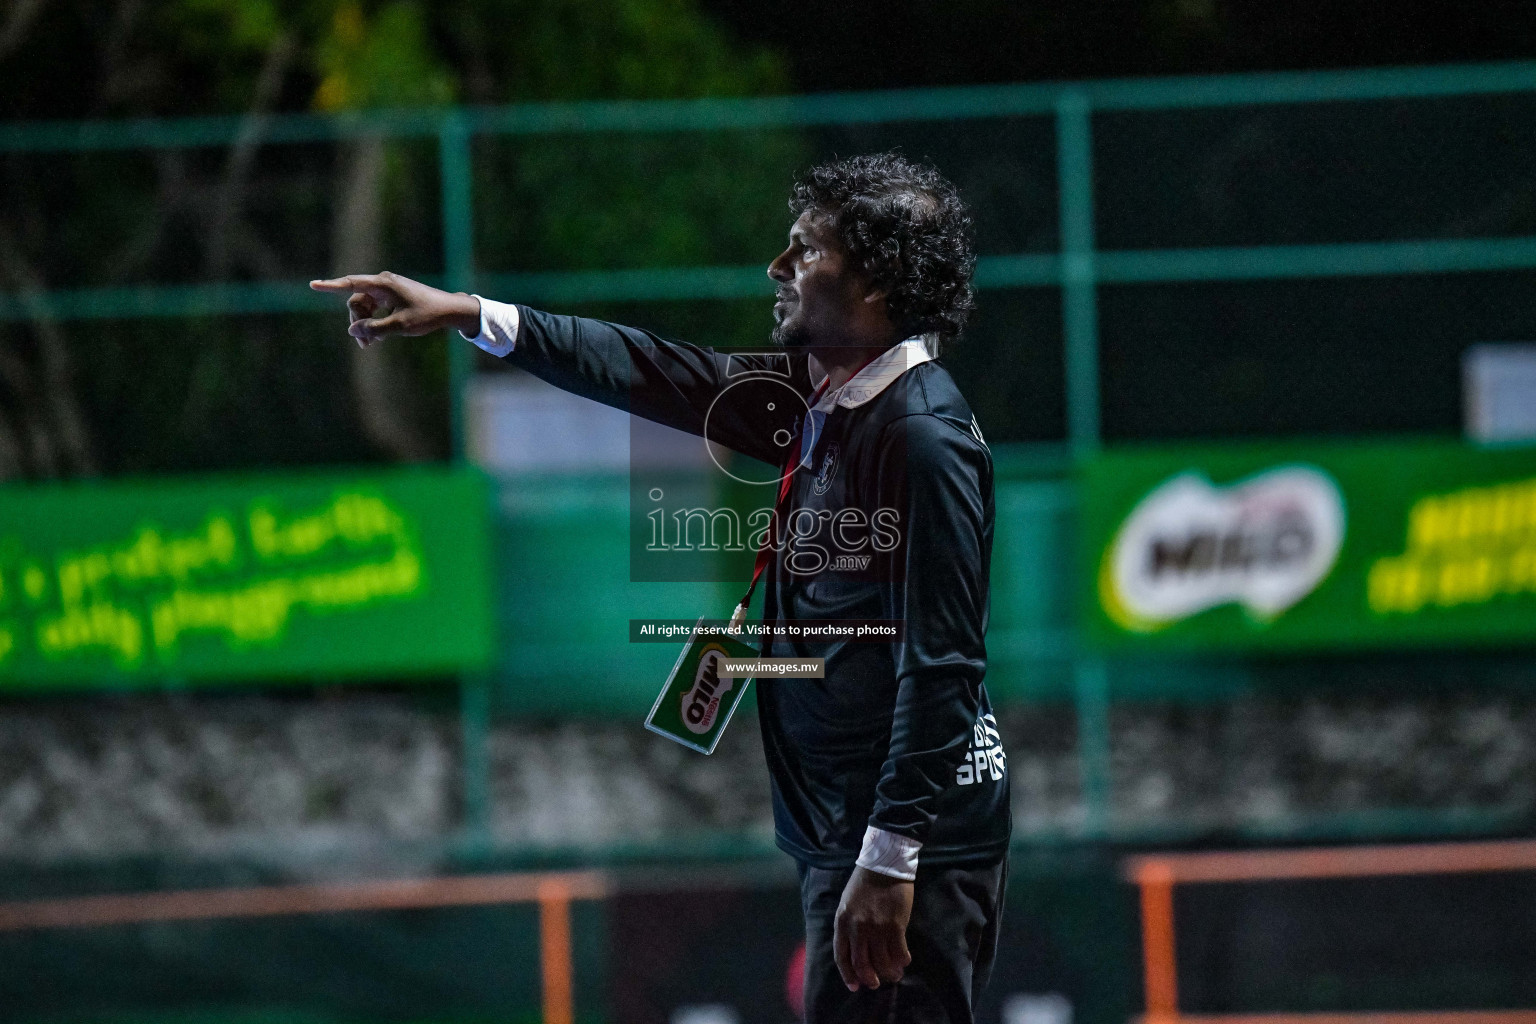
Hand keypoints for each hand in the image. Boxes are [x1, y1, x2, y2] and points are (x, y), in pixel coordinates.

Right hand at [309, 272, 480, 347]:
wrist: (450, 310)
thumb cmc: (427, 315)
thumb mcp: (400, 326)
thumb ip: (374, 329)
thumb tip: (351, 330)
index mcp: (384, 284)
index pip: (351, 284)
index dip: (331, 286)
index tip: (313, 285)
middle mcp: (383, 283)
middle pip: (357, 302)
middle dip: (357, 323)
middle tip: (366, 346)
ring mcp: (388, 289)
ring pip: (365, 307)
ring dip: (365, 324)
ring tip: (372, 345)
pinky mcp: (393, 297)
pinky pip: (374, 308)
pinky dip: (374, 321)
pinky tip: (379, 337)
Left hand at [833, 866, 913, 991]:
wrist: (883, 865)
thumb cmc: (863, 884)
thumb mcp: (847, 905)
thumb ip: (849, 926)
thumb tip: (856, 950)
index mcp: (842, 922)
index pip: (841, 956)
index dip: (848, 975)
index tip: (855, 986)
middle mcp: (857, 928)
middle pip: (861, 963)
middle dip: (869, 978)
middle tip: (876, 983)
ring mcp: (877, 927)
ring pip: (882, 961)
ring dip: (889, 972)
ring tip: (895, 974)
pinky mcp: (895, 925)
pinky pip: (899, 951)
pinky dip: (902, 960)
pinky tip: (905, 961)